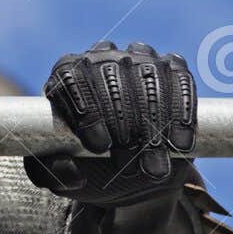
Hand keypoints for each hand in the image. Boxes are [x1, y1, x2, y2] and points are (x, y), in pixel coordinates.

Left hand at [25, 40, 195, 206]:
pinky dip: (181, 114)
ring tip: (153, 168)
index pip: (71, 79)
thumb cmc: (91, 167)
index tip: (99, 147)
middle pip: (111, 78)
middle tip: (129, 166)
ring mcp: (139, 58)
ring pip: (148, 77)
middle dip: (123, 126)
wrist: (134, 171)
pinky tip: (178, 146)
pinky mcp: (173, 69)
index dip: (86, 111)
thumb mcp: (63, 175)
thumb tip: (67, 170)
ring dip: (153, 126)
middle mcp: (101, 57)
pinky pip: (180, 81)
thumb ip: (52, 173)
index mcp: (67, 75)